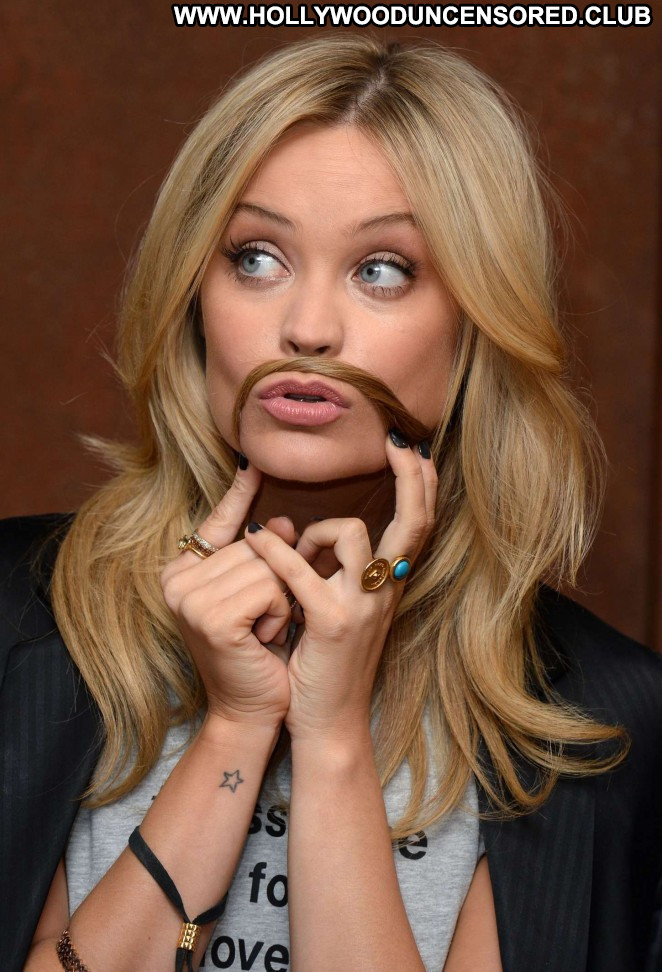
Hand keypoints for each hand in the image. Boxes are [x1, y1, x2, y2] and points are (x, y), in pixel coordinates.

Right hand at [159, 461, 312, 729]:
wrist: (252, 709)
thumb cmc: (258, 651)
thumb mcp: (259, 595)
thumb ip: (263, 555)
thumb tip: (282, 520)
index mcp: (180, 572)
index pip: (217, 522)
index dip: (239, 495)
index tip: (252, 462)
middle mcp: (174, 582)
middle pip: (254, 544)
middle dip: (274, 580)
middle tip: (262, 619)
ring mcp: (189, 600)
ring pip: (266, 565)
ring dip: (280, 600)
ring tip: (263, 630)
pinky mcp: (212, 619)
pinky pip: (270, 588)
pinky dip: (279, 613)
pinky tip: (263, 639)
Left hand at [243, 432, 436, 740]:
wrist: (329, 723)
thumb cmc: (330, 665)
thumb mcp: (349, 614)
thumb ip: (346, 574)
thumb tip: (323, 532)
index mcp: (390, 587)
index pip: (419, 526)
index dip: (422, 484)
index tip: (413, 449)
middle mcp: (386, 592)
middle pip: (413, 521)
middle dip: (412, 477)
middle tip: (400, 443)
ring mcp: (361, 606)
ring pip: (351, 533)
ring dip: (317, 528)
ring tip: (296, 548)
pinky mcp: (329, 622)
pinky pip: (299, 570)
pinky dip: (274, 551)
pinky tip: (256, 540)